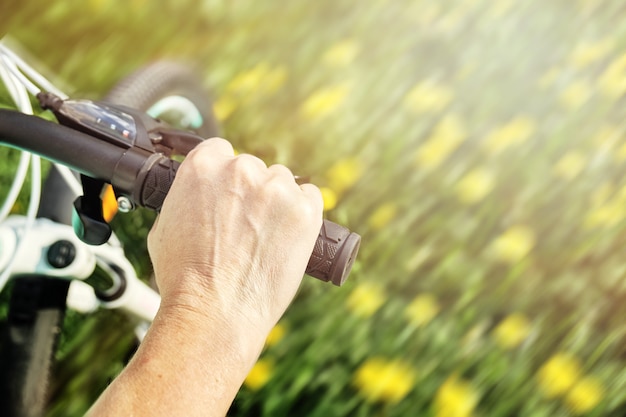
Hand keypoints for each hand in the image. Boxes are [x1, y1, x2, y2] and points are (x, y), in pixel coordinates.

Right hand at [147, 137, 322, 336]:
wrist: (214, 312)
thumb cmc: (185, 278)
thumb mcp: (165, 226)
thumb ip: (186, 198)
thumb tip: (197, 196)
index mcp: (203, 167)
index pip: (220, 150)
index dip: (224, 174)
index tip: (229, 192)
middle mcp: (240, 170)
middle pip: (252, 168)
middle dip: (249, 191)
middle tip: (245, 225)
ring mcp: (275, 189)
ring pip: (281, 181)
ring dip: (276, 201)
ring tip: (266, 237)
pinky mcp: (304, 210)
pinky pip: (311, 197)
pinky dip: (304, 212)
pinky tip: (290, 235)